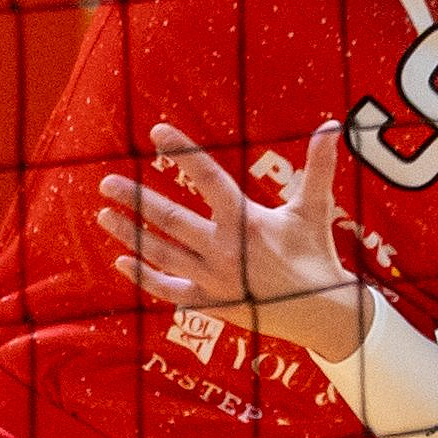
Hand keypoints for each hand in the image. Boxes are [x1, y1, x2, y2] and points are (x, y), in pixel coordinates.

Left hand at [99, 121, 371, 360]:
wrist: (321, 312)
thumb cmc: (316, 254)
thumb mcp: (314, 208)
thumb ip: (319, 165)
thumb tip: (333, 124)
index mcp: (246, 220)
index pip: (208, 177)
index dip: (182, 152)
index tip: (157, 132)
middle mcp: (224, 248)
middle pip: (170, 219)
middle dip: (135, 200)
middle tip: (106, 183)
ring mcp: (213, 278)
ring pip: (162, 253)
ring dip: (131, 234)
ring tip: (103, 216)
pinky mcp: (210, 302)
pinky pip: (168, 289)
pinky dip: (143, 277)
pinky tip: (121, 262)